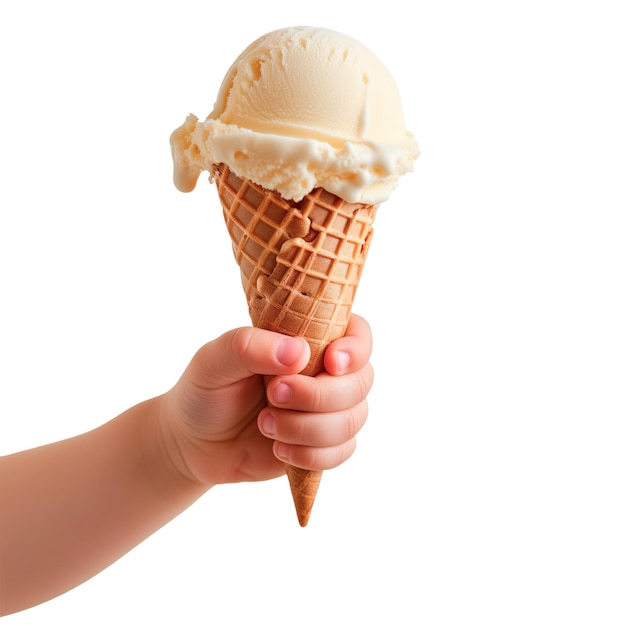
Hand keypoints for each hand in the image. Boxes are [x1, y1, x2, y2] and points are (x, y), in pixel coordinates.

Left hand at [159, 314, 373, 486]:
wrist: (192, 443)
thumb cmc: (204, 390)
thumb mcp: (214, 360)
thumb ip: (250, 347)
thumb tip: (298, 352)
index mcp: (308, 337)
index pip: (357, 333)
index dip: (355, 349)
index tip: (329, 362)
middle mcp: (325, 372)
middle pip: (361, 381)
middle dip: (319, 395)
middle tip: (273, 394)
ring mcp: (328, 410)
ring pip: (353, 420)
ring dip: (309, 428)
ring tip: (265, 424)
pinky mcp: (322, 445)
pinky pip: (343, 452)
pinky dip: (311, 455)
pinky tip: (278, 449)